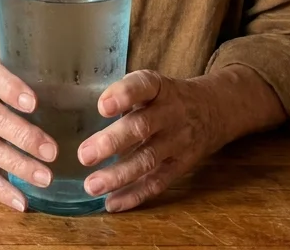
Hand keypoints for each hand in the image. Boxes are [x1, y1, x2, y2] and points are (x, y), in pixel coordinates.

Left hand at [77, 70, 228, 212]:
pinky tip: (112, 203)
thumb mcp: (152, 86)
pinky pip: (158, 182)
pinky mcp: (181, 164)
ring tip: (92, 185)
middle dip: (112, 142)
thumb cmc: (167, 97)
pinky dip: (135, 194)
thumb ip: (123, 97)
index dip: (123, 95)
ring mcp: (178, 141)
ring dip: (119, 175)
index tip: (102, 106)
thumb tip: (74, 113)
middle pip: (142, 127)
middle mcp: (170, 113)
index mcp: (159, 88)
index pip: (143, 86)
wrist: (215, 109)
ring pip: (149, 159)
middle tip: (84, 155)